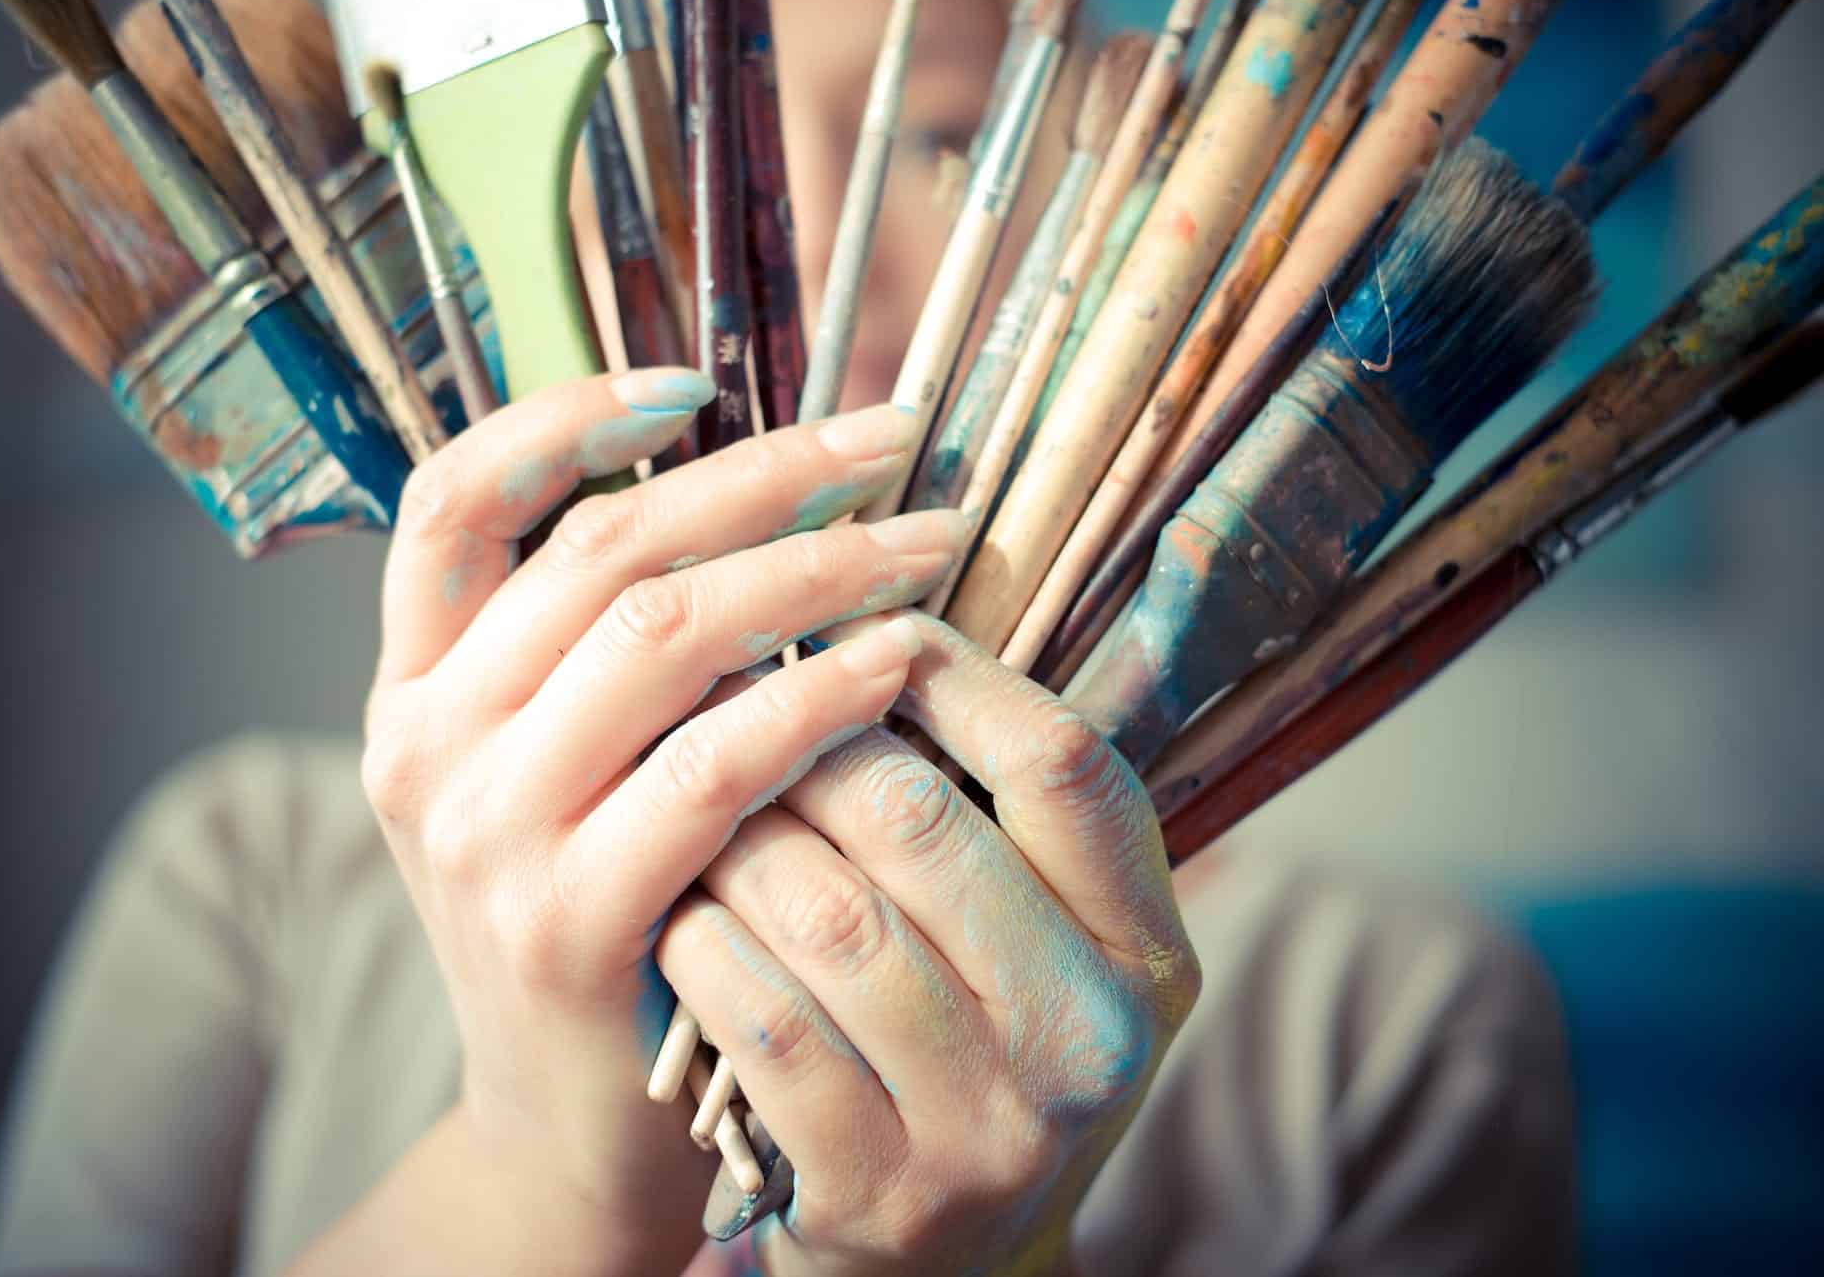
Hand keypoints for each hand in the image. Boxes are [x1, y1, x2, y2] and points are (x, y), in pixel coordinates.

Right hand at [358, 368, 966, 1272]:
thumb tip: (748, 490)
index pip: (451, 501)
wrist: (566, 1134)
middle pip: (597, 551)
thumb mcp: (554, 772)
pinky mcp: (566, 924)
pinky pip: (712, 769)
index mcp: (413, 686)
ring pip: (661, 639)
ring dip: (815, 572)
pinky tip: (897, 665)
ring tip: (928, 544)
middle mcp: (425, 745)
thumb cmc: (601, 918)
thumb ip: (601, 650)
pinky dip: (816, 699)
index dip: (565, 418)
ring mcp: (484, 837)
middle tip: (893, 442)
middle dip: (762, 477)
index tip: (695, 381)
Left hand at [660, 616, 1201, 1276]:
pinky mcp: (873, 1190)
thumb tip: (888, 618)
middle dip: (805, 743)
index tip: (868, 631)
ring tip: (697, 803)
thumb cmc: (978, 1053)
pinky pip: (758, 1015)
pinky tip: (683, 915)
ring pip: (826, 910)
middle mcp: (1087, 1040)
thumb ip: (1009, 819)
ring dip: (736, 838)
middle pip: (922, 820)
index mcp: (1146, 953)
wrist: (950, 1263)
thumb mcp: (1049, 947)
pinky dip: (701, 943)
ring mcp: (982, 1128)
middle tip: (741, 709)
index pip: (1062, 762)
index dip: (950, 673)